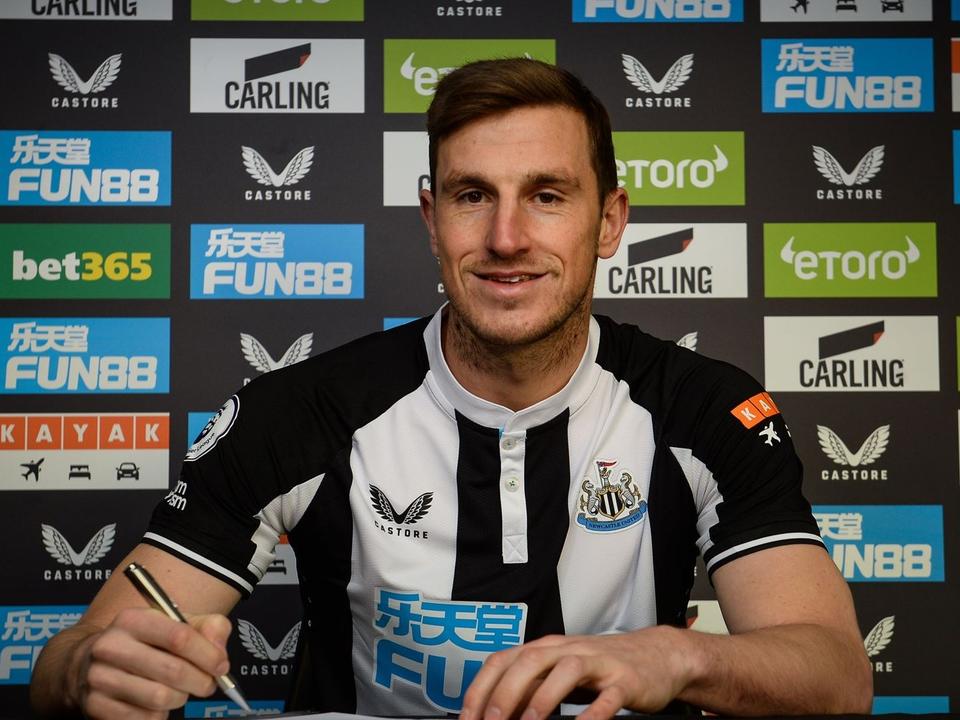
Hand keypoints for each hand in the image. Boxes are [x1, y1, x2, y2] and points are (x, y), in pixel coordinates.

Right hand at [74, 608, 231, 718]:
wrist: (88, 662)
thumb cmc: (145, 642)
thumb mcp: (175, 622)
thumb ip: (208, 627)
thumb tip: (219, 654)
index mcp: (133, 619)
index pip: (179, 637)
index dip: (208, 655)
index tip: (221, 666)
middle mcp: (111, 646)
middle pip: (173, 671)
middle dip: (201, 681)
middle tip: (207, 684)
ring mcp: (99, 678)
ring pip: (160, 698)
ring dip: (180, 698)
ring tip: (180, 691)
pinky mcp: (95, 706)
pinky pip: (143, 718)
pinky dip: (159, 714)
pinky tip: (156, 703)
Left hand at [461, 626, 696, 719]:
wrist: (656, 655)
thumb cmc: (601, 667)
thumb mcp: (559, 674)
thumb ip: (530, 689)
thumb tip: (497, 713)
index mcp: (547, 649)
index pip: (504, 660)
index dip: (481, 688)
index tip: (468, 717)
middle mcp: (568, 650)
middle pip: (529, 661)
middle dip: (505, 693)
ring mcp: (597, 663)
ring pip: (566, 669)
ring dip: (543, 697)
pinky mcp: (625, 680)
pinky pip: (608, 695)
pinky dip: (594, 713)